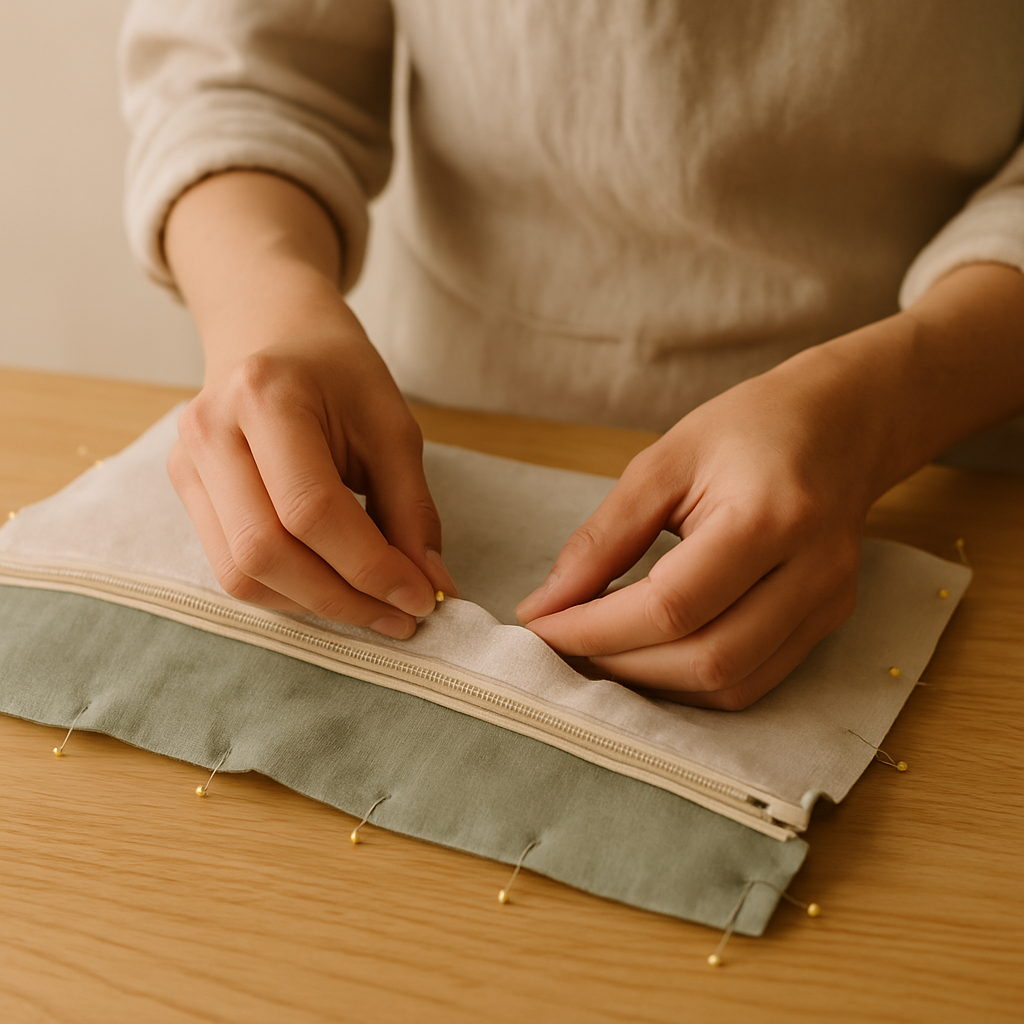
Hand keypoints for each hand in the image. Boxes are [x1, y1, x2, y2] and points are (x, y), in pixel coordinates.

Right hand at [164, 171, 455, 638]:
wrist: (270, 331)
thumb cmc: (338, 372)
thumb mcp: (392, 427)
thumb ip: (411, 510)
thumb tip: (433, 588)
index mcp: (264, 397)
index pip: (312, 510)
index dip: (371, 567)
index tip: (423, 598)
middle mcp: (210, 433)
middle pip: (265, 553)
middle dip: (342, 600)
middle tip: (402, 617)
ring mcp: (187, 465)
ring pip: (241, 574)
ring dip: (316, 606)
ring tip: (374, 607)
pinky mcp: (185, 492)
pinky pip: (232, 569)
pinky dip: (290, 593)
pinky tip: (334, 588)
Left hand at [515, 343, 884, 709]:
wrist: (842, 422)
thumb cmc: (749, 428)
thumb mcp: (664, 462)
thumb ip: (604, 536)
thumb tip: (546, 604)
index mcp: (768, 516)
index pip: (671, 605)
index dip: (595, 628)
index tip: (539, 625)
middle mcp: (811, 571)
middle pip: (705, 659)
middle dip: (618, 663)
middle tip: (563, 641)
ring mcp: (827, 604)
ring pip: (731, 685)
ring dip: (652, 683)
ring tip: (600, 650)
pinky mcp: (828, 622)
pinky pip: (753, 682)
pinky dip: (691, 683)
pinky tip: (651, 655)